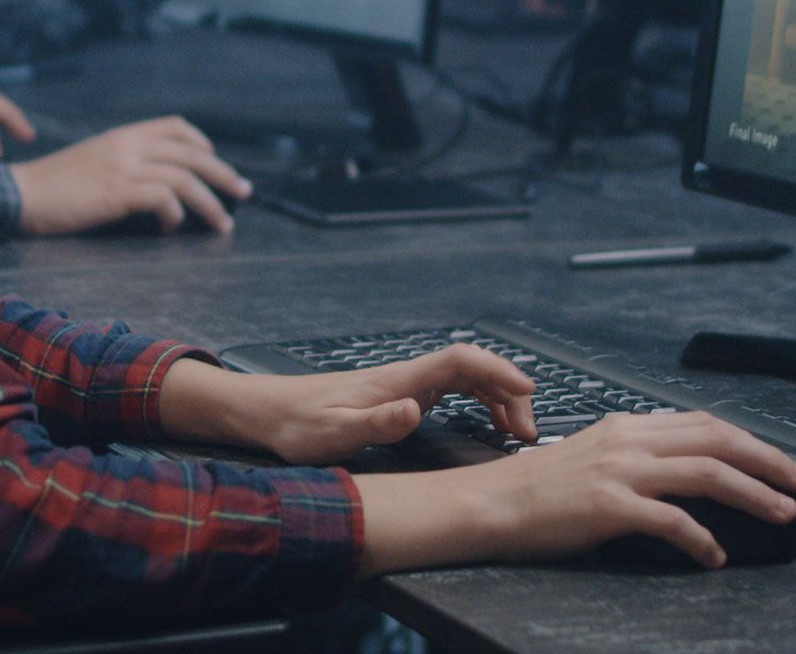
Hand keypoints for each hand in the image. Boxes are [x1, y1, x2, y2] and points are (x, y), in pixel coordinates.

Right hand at [9, 116, 249, 235]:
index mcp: (123, 136)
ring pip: (185, 179)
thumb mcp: (91, 161)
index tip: (214, 161)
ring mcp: (123, 167)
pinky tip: (172, 230)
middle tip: (244, 193)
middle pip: (192, 155)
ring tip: (224, 224)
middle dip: (223, 174)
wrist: (19, 193)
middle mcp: (128, 146)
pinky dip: (176, 215)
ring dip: (211, 203)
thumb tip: (152, 184)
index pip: (174, 126)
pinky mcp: (117, 192)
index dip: (201, 143)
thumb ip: (121, 163)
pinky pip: (163, 199)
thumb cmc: (52, 186)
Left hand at [159, 344, 536, 465]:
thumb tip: (416, 411)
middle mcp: (406, 377)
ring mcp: (405, 385)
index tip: (526, 392)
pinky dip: (479, 401)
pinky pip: (454, 390)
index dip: (497, 371)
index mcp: (397, 381)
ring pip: (466, 379)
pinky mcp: (400, 397)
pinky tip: (488, 422)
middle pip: (472, 368)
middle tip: (527, 431)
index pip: (460, 361)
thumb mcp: (334, 434)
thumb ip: (376, 424)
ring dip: (497, 398)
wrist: (268, 413)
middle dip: (508, 392)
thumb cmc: (297, 425)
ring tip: (517, 432)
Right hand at [354, 411, 795, 574]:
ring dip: (753, 493)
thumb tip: (687, 475)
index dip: (750, 440)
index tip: (780, 461)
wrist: (493, 503)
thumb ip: (640, 459)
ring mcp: (621, 470)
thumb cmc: (540, 490)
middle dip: (768, 459)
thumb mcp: (596, 457)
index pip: (704, 423)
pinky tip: (713, 556)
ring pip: (707, 472)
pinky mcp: (611, 505)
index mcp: (628, 426)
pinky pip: (672, 520)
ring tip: (781, 513)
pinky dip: (701, 539)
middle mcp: (630, 440)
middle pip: (717, 439)